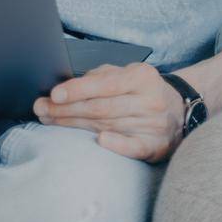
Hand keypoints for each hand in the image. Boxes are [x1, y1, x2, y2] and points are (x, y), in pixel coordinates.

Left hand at [32, 61, 185, 162]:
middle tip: (41, 109)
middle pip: (101, 107)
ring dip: (74, 124)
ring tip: (50, 120)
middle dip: (66, 109)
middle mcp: (149, 100)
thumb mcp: (126, 74)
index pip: (105, 84)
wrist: (180, 110)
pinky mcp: (156, 146)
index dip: (77, 90)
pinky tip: (100, 141)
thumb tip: (66, 86)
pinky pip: (135, 147)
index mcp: (141, 77)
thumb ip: (100, 77)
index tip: (55, 95)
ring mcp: (154, 125)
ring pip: (108, 125)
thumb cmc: (143, 91)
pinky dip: (118, 145)